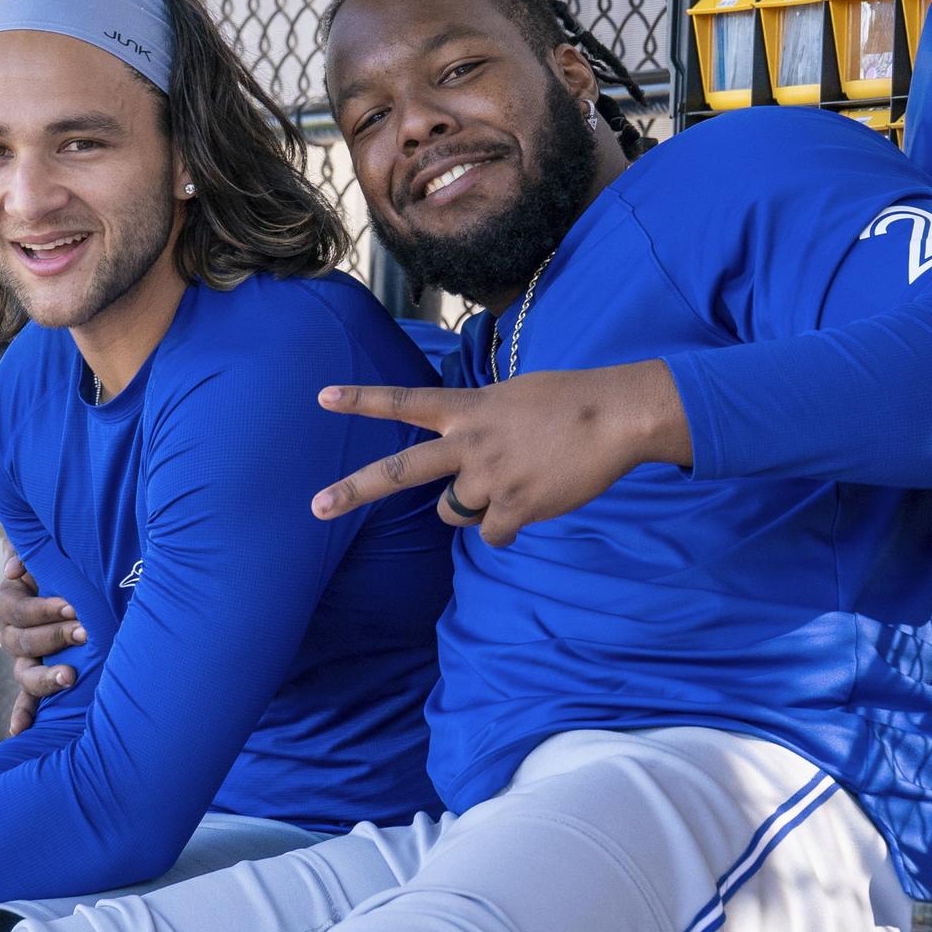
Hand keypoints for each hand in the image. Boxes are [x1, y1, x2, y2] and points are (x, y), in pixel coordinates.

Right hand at [0, 539, 86, 734]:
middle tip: (83, 633)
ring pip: (24, 673)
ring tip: (69, 677)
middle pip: (19, 641)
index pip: (12, 608)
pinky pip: (26, 699)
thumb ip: (23, 547)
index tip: (72, 605)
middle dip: (52, 638)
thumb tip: (13, 570)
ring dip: (44, 678)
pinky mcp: (41, 678)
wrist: (82, 578)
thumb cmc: (63, 558)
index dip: (39, 609)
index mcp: (11, 600)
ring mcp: (26, 659)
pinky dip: (22, 714)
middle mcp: (14, 632)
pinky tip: (20, 731)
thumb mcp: (44, 546)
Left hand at [310, 360, 690, 546]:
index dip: (362, 400)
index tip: (322, 397)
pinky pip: (491, 535)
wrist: (615, 417)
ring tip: (513, 482)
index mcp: (467, 409)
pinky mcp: (514, 507)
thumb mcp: (511, 396)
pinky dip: (506, 528)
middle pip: (399, 471)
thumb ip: (480, 421)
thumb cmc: (570, 401)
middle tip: (316, 506)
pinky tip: (532, 504)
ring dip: (473, 507)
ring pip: (453, 512)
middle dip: (354, 491)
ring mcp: (488, 478)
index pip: (404, 402)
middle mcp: (468, 443)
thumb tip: (468, 462)